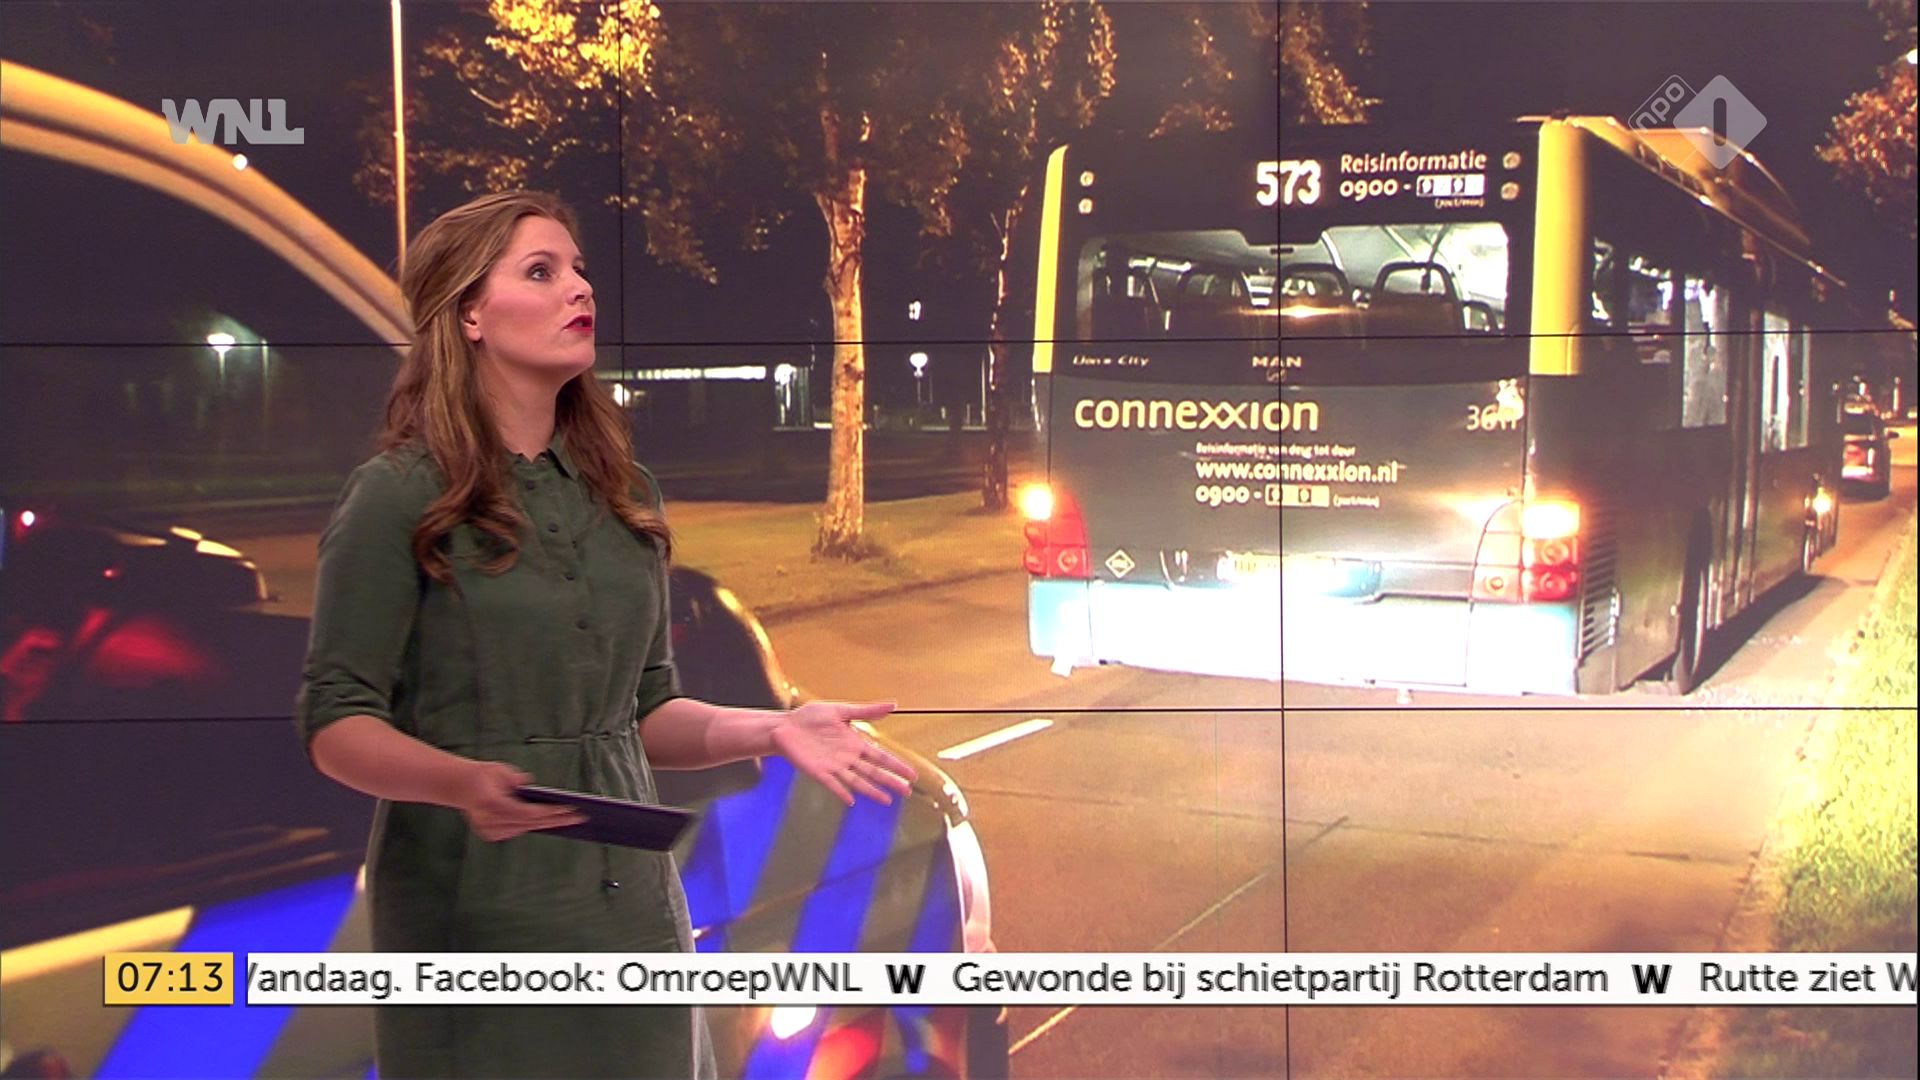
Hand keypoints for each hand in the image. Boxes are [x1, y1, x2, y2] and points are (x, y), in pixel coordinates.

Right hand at [452, 761, 584, 841]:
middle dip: (556, 820)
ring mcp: (488, 830)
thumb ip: (514, 778)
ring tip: (570, 819)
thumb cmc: (483, 775)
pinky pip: (518, 830)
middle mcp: (488, 820)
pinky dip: (533, 825)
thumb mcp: (499, 770)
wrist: (459, 786)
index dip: (549, 812)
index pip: (526, 812)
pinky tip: (551, 821)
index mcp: (490, 803)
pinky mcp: (490, 834)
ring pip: (525, 828)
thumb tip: (530, 785)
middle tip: (579, 817)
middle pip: (530, 823)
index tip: (570, 809)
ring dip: (547, 824)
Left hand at [769, 700, 917, 806]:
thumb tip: (893, 704)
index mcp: (855, 743)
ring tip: (887, 801)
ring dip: (872, 791)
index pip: (881, 757)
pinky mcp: (818, 772)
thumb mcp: (841, 710)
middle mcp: (847, 758)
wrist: (785, 726)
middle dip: (891, 781)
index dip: (897, 765)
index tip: (913, 775)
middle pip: (874, 772)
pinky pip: (832, 784)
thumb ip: (866, 711)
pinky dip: (841, 792)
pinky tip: (851, 800)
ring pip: (857, 781)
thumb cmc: (810, 717)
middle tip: (908, 792)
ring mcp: (833, 767)